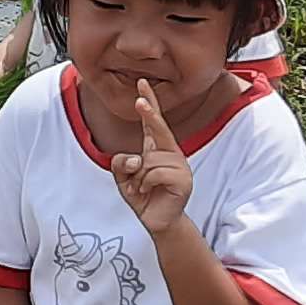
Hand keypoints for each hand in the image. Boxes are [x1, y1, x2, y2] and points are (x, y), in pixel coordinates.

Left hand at [109, 85, 193, 234]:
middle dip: (150, 114)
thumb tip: (136, 159)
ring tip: (142, 189)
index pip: (153, 122)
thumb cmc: (142, 196)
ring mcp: (180, 165)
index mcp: (157, 149)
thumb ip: (121, 163)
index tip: (142, 83)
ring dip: (138, 177)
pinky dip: (144, 184)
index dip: (149, 102)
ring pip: (149, 159)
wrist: (158, 221)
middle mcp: (170, 153)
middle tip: (139, 101)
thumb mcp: (123, 177)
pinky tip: (148, 192)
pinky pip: (154, 173)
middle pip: (159, 128)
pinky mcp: (184, 180)